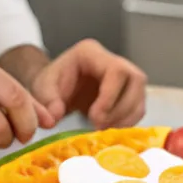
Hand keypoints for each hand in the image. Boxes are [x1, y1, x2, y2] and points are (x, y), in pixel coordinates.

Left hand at [29, 39, 147, 128]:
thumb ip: (47, 101)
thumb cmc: (51, 83)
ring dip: (126, 117)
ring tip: (103, 130)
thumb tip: (55, 116)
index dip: (111, 96)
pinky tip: (109, 128)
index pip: (116, 70)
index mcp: (91, 53)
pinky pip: (138, 107)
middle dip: (121, 108)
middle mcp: (113, 59)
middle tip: (100, 126)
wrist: (56, 87)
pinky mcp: (130, 91)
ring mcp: (125, 74)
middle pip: (136, 80)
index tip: (95, 118)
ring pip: (140, 94)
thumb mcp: (42, 89)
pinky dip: (127, 122)